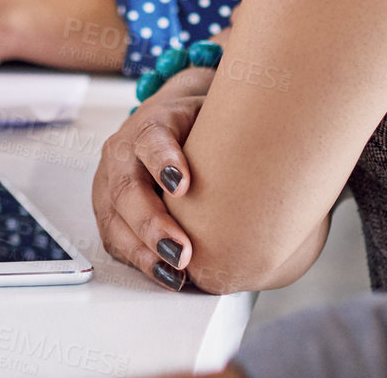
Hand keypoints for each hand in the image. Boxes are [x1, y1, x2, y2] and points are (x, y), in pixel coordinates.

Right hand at [92, 69, 212, 290]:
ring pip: (114, 218)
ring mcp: (110, 181)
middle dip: (152, 223)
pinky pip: (115, 239)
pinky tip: (164, 273)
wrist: (171, 124)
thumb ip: (232, 126)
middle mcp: (123, 151)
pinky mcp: (108, 209)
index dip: (163, 161)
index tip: (183, 185)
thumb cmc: (198, 125)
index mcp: (151, 122)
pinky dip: (139, 260)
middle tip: (182, 251)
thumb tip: (277, 140)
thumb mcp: (213, 114)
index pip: (150, 138)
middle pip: (127, 187)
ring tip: (174, 272)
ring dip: (143, 250)